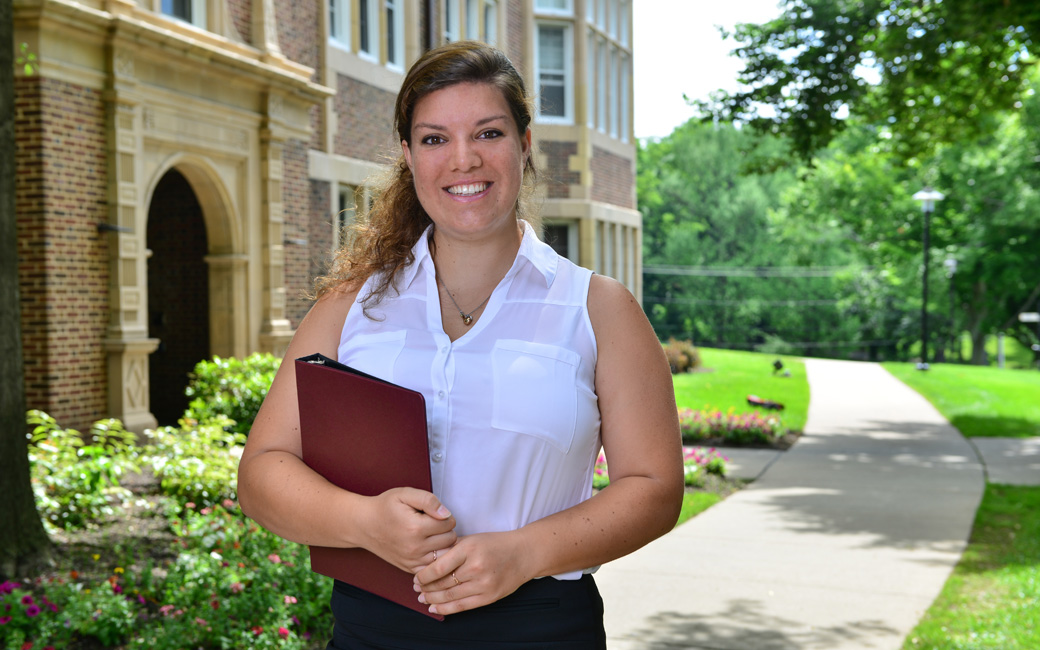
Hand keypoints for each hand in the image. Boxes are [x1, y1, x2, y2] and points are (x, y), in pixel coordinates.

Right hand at [358, 488, 456, 572]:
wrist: (364, 525)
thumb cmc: (385, 507)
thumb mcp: (405, 494)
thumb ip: (428, 500)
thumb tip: (446, 514)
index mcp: (416, 527)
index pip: (449, 523)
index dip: (446, 516)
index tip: (436, 514)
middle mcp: (415, 547)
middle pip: (450, 540)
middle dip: (446, 530)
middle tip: (435, 524)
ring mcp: (412, 560)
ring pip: (445, 555)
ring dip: (443, 545)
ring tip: (434, 535)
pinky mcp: (409, 568)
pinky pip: (433, 568)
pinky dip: (435, 559)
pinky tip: (429, 548)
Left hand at [412, 531, 532, 615]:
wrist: (524, 554)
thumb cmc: (495, 544)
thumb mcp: (472, 539)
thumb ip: (451, 549)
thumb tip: (426, 562)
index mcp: (469, 549)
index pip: (438, 567)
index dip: (423, 576)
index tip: (416, 577)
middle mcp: (476, 567)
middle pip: (443, 583)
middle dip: (426, 588)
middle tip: (416, 589)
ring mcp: (483, 584)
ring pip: (450, 596)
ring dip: (432, 598)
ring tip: (423, 598)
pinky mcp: (489, 596)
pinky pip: (462, 606)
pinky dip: (445, 608)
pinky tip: (434, 607)